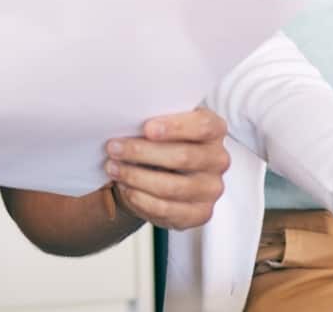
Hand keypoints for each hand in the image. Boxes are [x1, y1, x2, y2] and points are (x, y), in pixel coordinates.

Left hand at [102, 107, 229, 228]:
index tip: (146, 128)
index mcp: (215, 130)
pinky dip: (141, 199)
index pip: (203, 126)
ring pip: (172, 187)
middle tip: (114, 148)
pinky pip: (167, 209)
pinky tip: (126, 188)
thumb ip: (156, 119)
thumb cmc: (162, 141)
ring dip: (136, 177)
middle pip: (183, 156)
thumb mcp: (163, 123)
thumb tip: (128, 121)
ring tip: (113, 169)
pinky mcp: (200, 213)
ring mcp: (212, 189)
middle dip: (142, 152)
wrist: (162, 172)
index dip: (176, 127)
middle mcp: (219, 159)